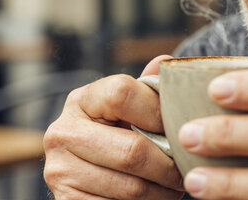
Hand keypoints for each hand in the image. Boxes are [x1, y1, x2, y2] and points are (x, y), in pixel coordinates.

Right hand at [43, 55, 183, 198]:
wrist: (88, 176)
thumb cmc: (120, 135)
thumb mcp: (131, 109)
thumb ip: (148, 89)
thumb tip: (166, 61)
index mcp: (82, 100)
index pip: (123, 93)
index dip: (160, 112)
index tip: (181, 127)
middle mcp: (62, 132)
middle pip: (132, 151)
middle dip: (169, 165)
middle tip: (188, 169)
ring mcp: (60, 170)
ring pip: (131, 187)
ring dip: (163, 192)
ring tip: (176, 185)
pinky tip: (155, 198)